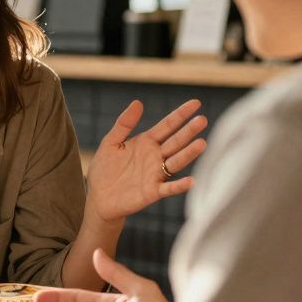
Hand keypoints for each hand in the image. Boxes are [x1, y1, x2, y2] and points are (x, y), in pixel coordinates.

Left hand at [85, 99, 207, 223]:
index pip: (167, 126)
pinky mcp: (153, 192)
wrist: (99, 198)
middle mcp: (155, 157)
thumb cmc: (105, 169)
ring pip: (176, 161)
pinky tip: (190, 181)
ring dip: (189, 154)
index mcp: (146, 142)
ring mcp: (156, 174)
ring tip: (201, 143)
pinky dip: (180, 185)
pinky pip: (169, 188)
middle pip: (176, 141)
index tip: (196, 103)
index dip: (180, 115)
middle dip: (189, 131)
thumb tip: (137, 102)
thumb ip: (124, 124)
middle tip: (202, 120)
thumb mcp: (111, 142)